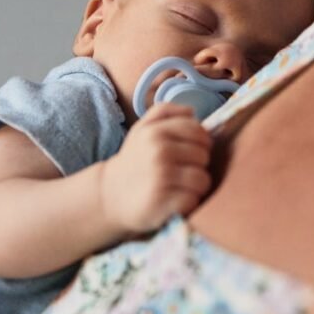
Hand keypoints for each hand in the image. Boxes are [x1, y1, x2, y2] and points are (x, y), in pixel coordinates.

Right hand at [100, 103, 212, 232]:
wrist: (110, 194)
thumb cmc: (134, 160)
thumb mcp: (141, 129)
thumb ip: (164, 112)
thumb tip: (192, 112)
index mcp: (156, 131)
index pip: (198, 132)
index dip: (200, 142)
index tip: (189, 151)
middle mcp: (159, 151)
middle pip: (204, 155)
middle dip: (196, 164)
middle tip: (180, 170)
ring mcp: (162, 177)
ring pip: (203, 179)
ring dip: (194, 185)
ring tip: (179, 185)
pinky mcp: (164, 201)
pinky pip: (193, 199)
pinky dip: (187, 202)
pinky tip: (174, 200)